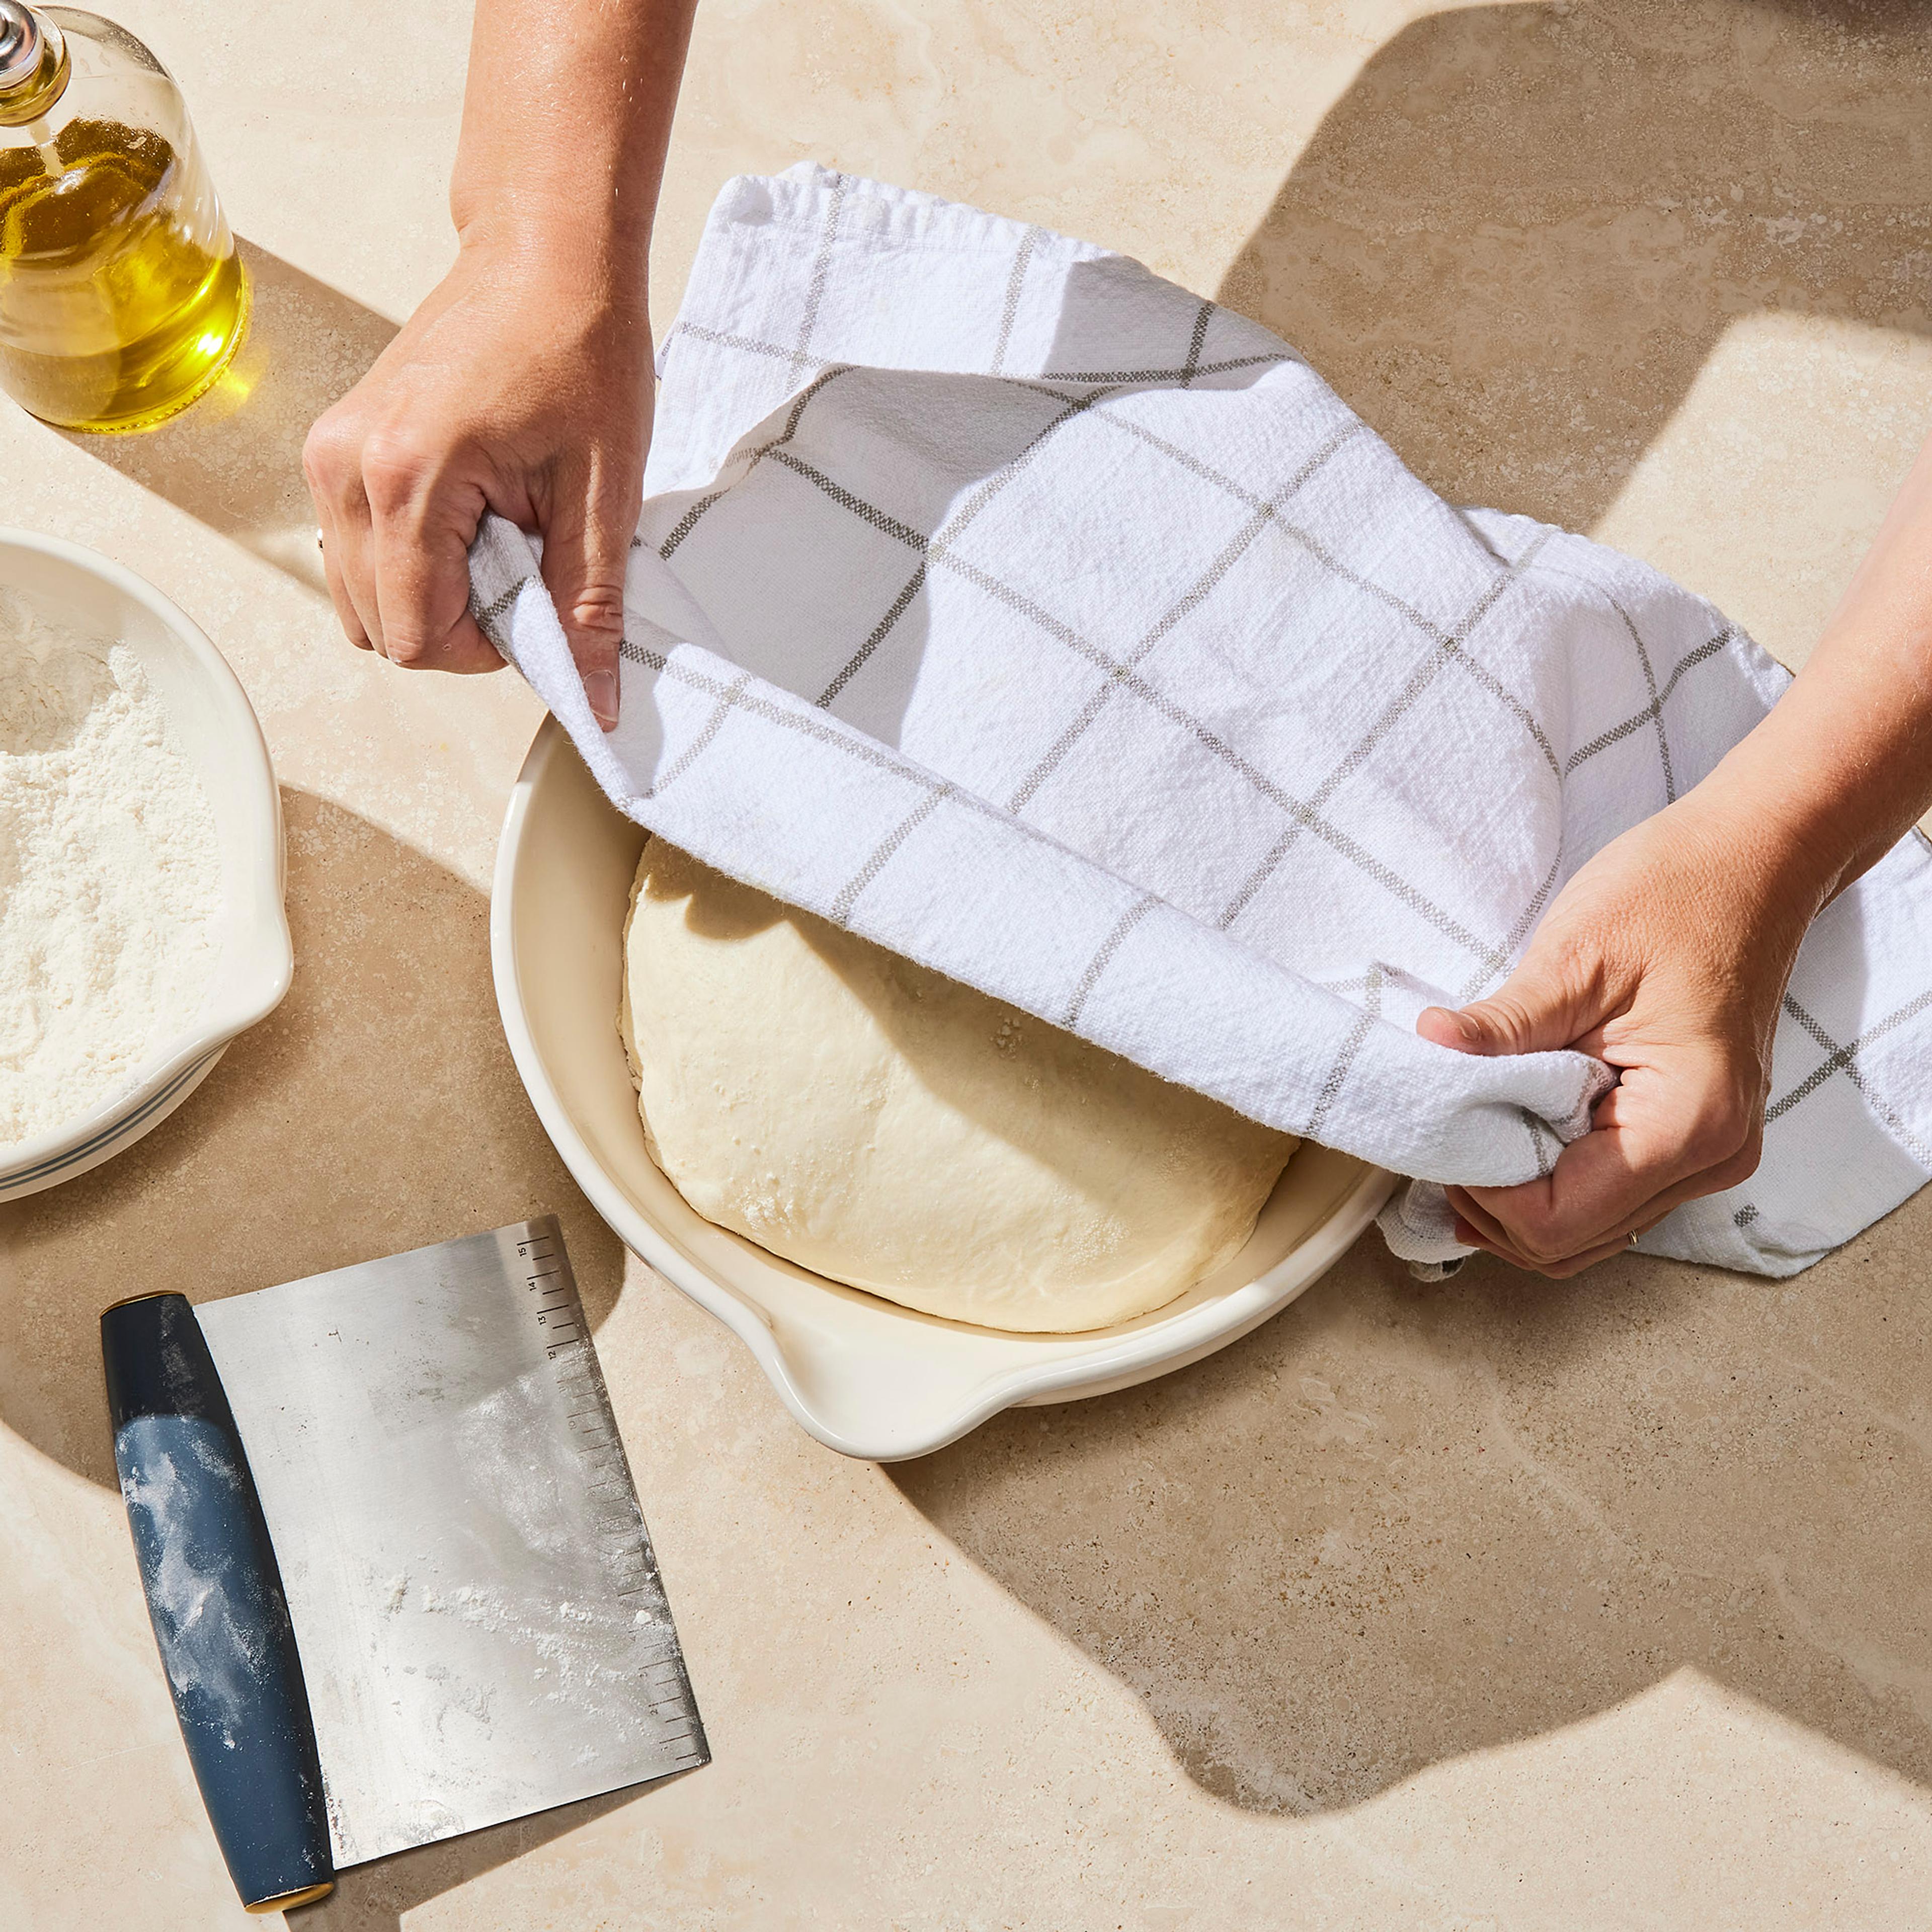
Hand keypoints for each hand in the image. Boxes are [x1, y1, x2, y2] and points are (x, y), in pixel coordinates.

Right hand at [303, 236, 651, 728]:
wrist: (545, 258)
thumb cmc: (578, 352)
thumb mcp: (603, 496)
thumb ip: (589, 608)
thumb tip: (596, 704)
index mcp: (405, 478)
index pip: (416, 637)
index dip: (486, 651)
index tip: (539, 606)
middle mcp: (344, 468)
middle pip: (380, 627)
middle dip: (456, 627)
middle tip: (526, 569)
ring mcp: (329, 455)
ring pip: (361, 596)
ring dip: (432, 597)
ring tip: (499, 537)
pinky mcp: (336, 448)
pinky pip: (357, 551)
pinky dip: (411, 562)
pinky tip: (470, 518)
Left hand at [1416, 789, 1827, 1275]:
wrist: (1753, 862)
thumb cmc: (1678, 894)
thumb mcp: (1576, 957)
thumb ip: (1504, 1024)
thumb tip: (1428, 1047)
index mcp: (1688, 1122)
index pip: (1560, 1219)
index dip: (1485, 1194)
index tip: (1441, 1138)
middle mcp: (1711, 1158)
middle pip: (1572, 1242)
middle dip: (1494, 1205)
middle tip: (1440, 1140)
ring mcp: (1708, 1153)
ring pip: (1589, 1231)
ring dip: (1517, 1200)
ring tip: (1467, 1137)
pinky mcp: (1692, 1136)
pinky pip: (1608, 1194)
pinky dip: (1550, 1181)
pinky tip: (1506, 1137)